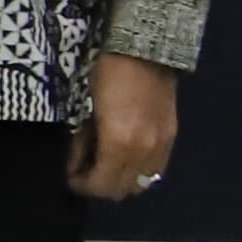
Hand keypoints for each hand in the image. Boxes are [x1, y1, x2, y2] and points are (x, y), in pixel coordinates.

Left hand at [70, 52, 178, 199]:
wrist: (146, 51)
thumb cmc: (108, 75)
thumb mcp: (87, 109)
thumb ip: (86, 139)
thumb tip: (80, 157)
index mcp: (119, 144)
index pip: (102, 184)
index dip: (82, 184)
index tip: (70, 175)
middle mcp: (144, 152)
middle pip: (123, 190)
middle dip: (100, 185)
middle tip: (85, 170)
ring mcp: (162, 146)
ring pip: (142, 183)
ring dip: (121, 180)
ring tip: (105, 163)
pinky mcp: (171, 137)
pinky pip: (155, 169)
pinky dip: (138, 169)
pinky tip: (125, 154)